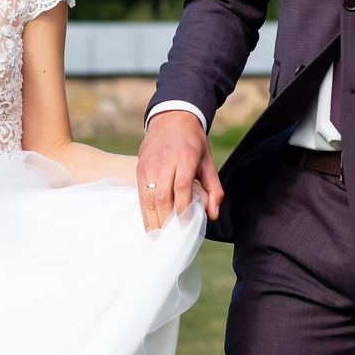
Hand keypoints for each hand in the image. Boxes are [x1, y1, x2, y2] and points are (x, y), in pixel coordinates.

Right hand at [135, 110, 221, 231]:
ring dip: (154, 219)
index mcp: (185, 157)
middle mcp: (165, 160)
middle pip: (163, 195)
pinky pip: (141, 194)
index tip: (186, 226)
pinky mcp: (140, 168)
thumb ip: (214, 188)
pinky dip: (145, 212)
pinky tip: (150, 225)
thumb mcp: (208, 161)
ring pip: (149, 197)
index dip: (183, 209)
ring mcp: (149, 164)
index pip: (181, 187)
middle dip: (167, 219)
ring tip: (160, 235)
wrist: (171, 118)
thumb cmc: (193, 142)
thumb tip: (212, 214)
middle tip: (173, 236)